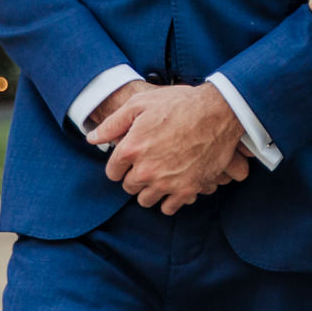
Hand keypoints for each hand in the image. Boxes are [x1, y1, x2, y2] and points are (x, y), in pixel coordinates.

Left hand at [91, 83, 250, 214]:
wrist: (218, 111)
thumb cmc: (179, 103)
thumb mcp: (140, 103)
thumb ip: (113, 123)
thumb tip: (92, 138)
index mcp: (130, 149)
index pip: (112, 172)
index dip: (120, 164)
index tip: (129, 159)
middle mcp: (145, 170)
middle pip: (129, 187)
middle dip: (135, 176)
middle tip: (148, 162)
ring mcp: (167, 183)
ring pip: (146, 199)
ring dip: (150, 189)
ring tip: (161, 174)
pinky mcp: (187, 189)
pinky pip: (169, 207)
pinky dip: (170, 199)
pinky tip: (174, 184)